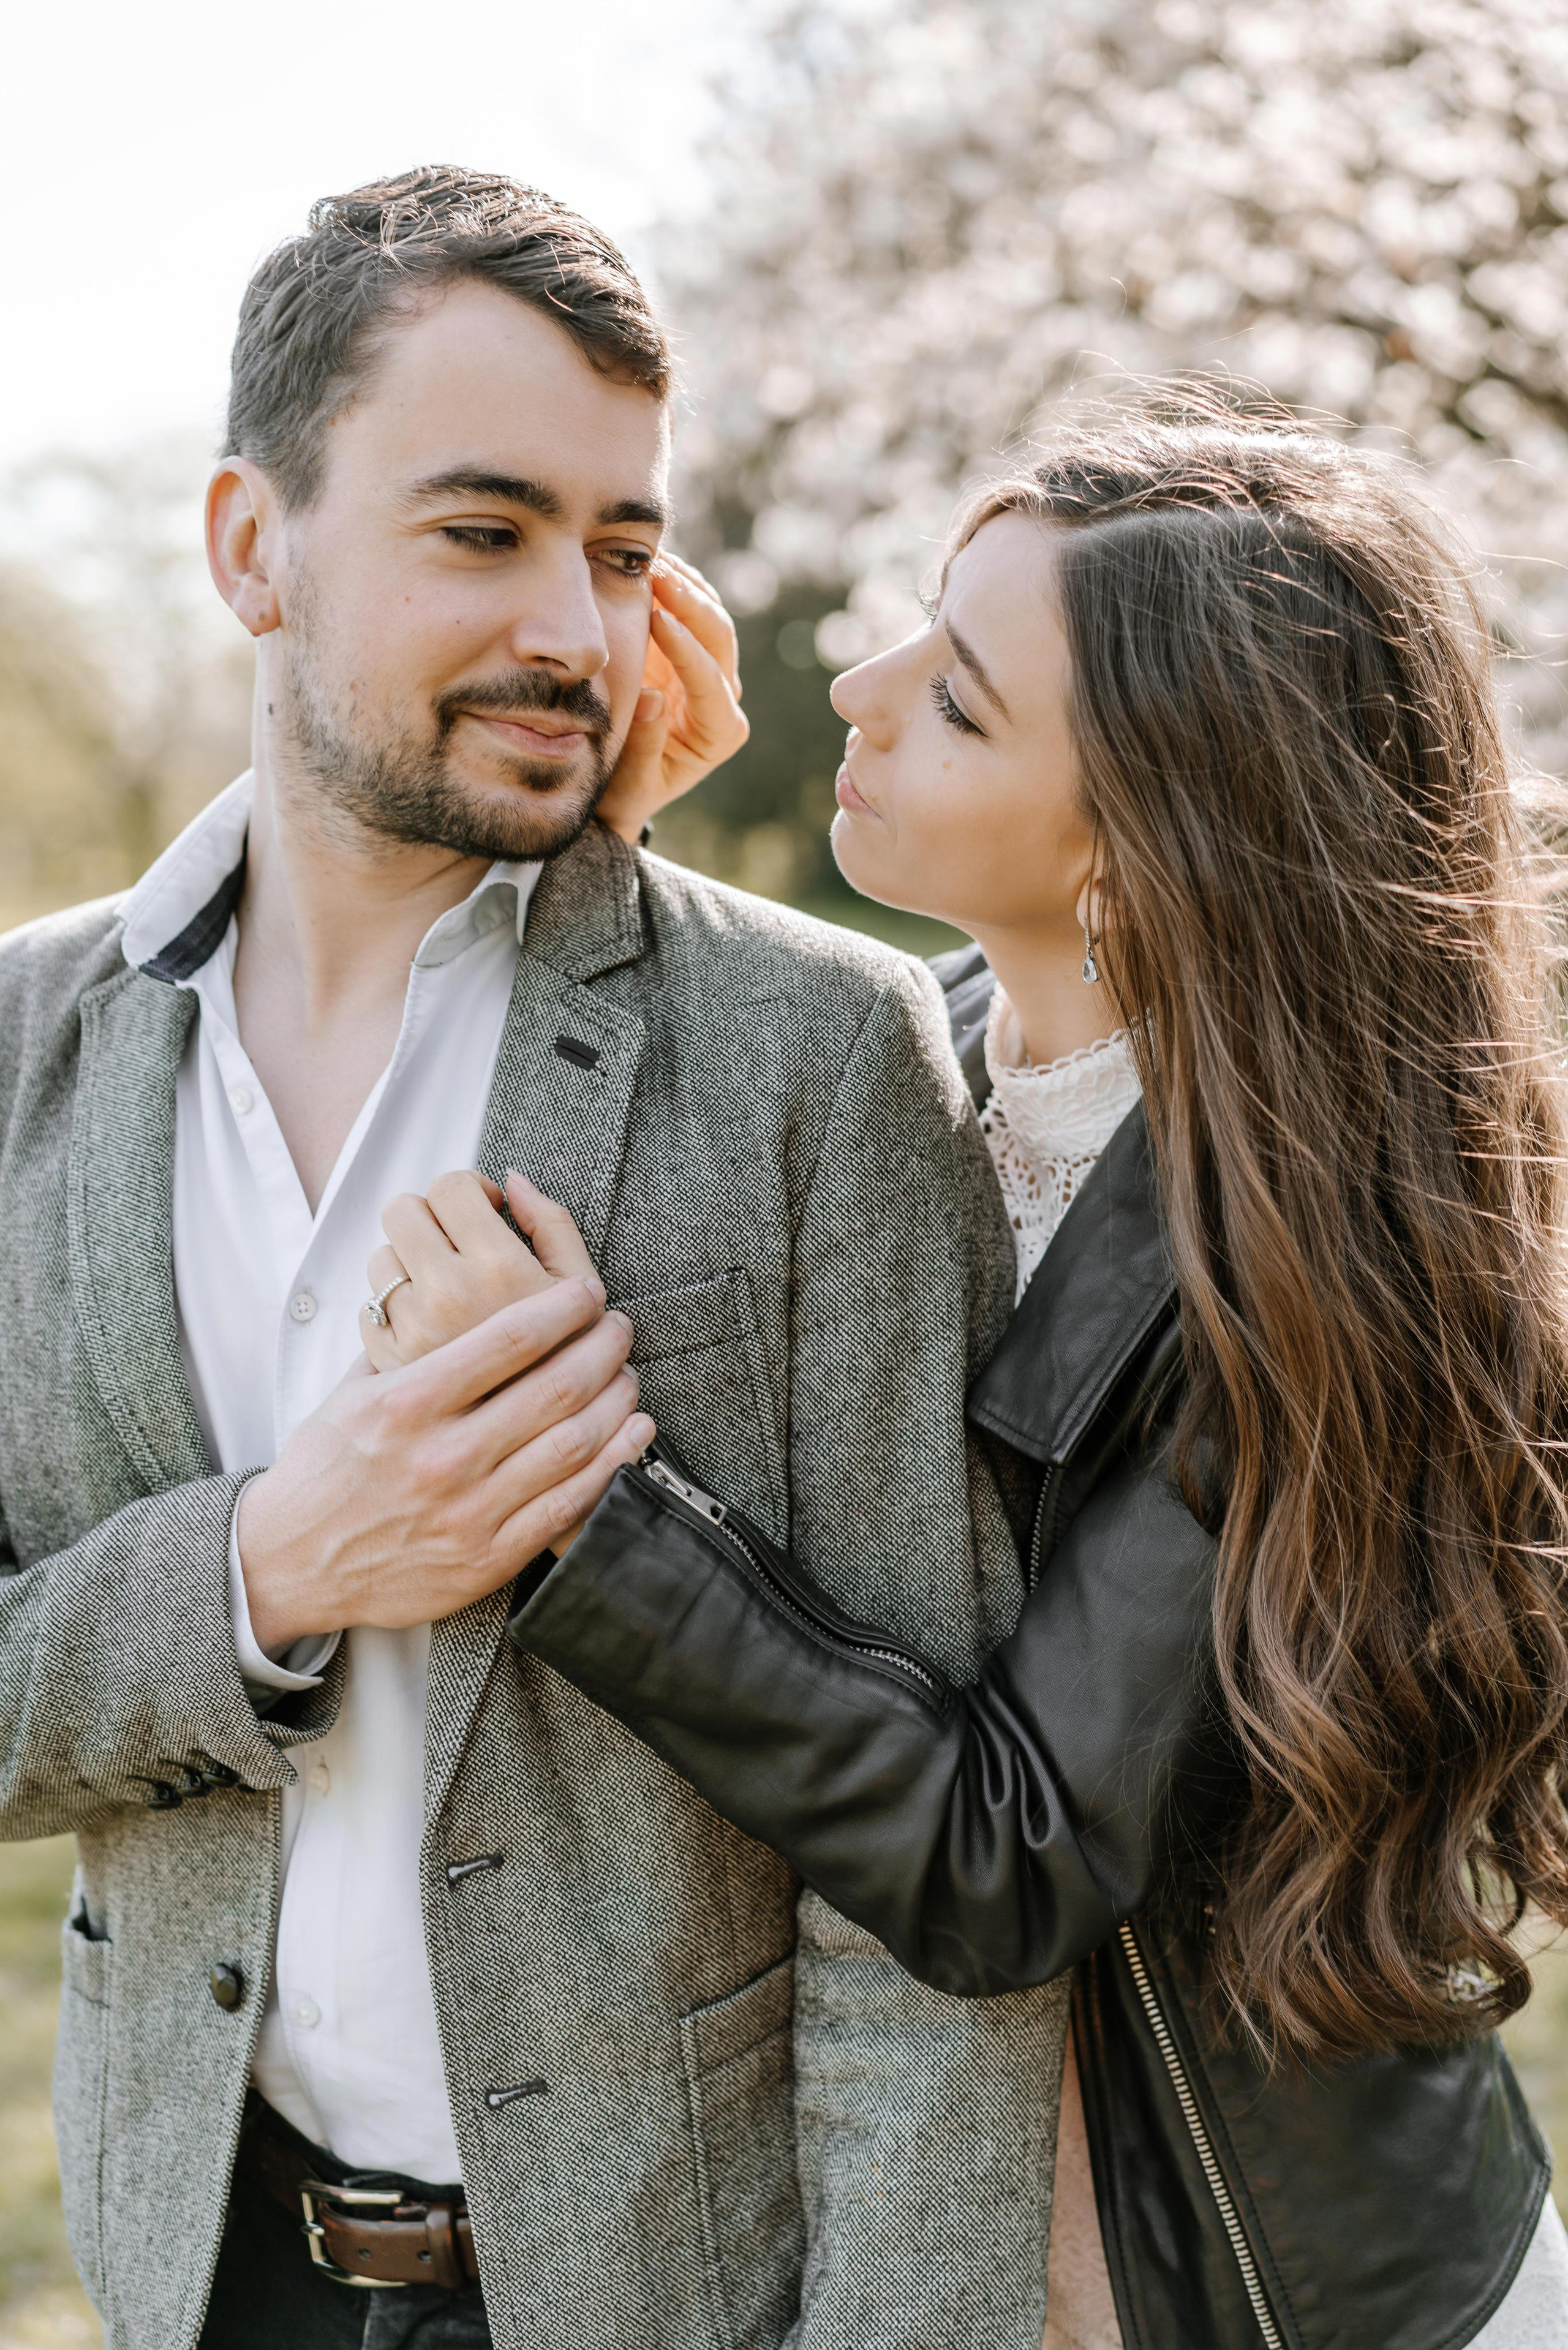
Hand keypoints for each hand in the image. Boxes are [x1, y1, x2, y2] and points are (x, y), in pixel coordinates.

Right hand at [236, 1281, 653, 1649]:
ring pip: (572, 1444)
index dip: (563, 1309)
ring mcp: (469, 1511)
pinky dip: (613, 1465)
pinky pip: (568, 1506)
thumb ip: (403, 1348)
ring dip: (616, 1402)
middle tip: (620, 1327)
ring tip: (628, 1375)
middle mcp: (442, 1455)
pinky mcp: (487, 1558)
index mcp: (407, 1403)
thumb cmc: (323, 1473)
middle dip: (602, 1348)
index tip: (588, 1292)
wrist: (288, 1563)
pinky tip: (634, 1435)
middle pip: (554, 1388)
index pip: (508, 1339)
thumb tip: (448, 1297)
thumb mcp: (350, 1395)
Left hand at [362, 1169, 600, 1373]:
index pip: (452, 1187)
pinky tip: (428, 1324)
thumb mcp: (580, 1285)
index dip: (471, 1189)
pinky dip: (393, 1310)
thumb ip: (552, 1225)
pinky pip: (370, 1309)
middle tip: (456, 1238)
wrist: (540, 1444)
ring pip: (381, 1258)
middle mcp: (446, 1294)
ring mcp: (412, 1329)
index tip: (486, 1210)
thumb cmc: (568, 1360)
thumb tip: (513, 1183)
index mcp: (498, 1269)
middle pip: (403, 1210)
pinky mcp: (389, 1362)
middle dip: (430, 1215)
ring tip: (444, 1285)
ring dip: (409, 1262)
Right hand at [598, 555, 748, 844]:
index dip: (685, 647)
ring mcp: (711, 672)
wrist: (621, 790)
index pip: (710, 681)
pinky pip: (692, 608)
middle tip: (656, 573)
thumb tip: (652, 697)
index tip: (655, 617)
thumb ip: (644, 742)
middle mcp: (725, 700)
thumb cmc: (625, 793)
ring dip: (685, 584)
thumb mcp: (632, 783)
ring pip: (712, 616)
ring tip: (651, 557)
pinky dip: (676, 582)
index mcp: (721, 733)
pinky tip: (650, 560)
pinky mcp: (689, 652)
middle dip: (691, 603)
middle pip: (721, 640)